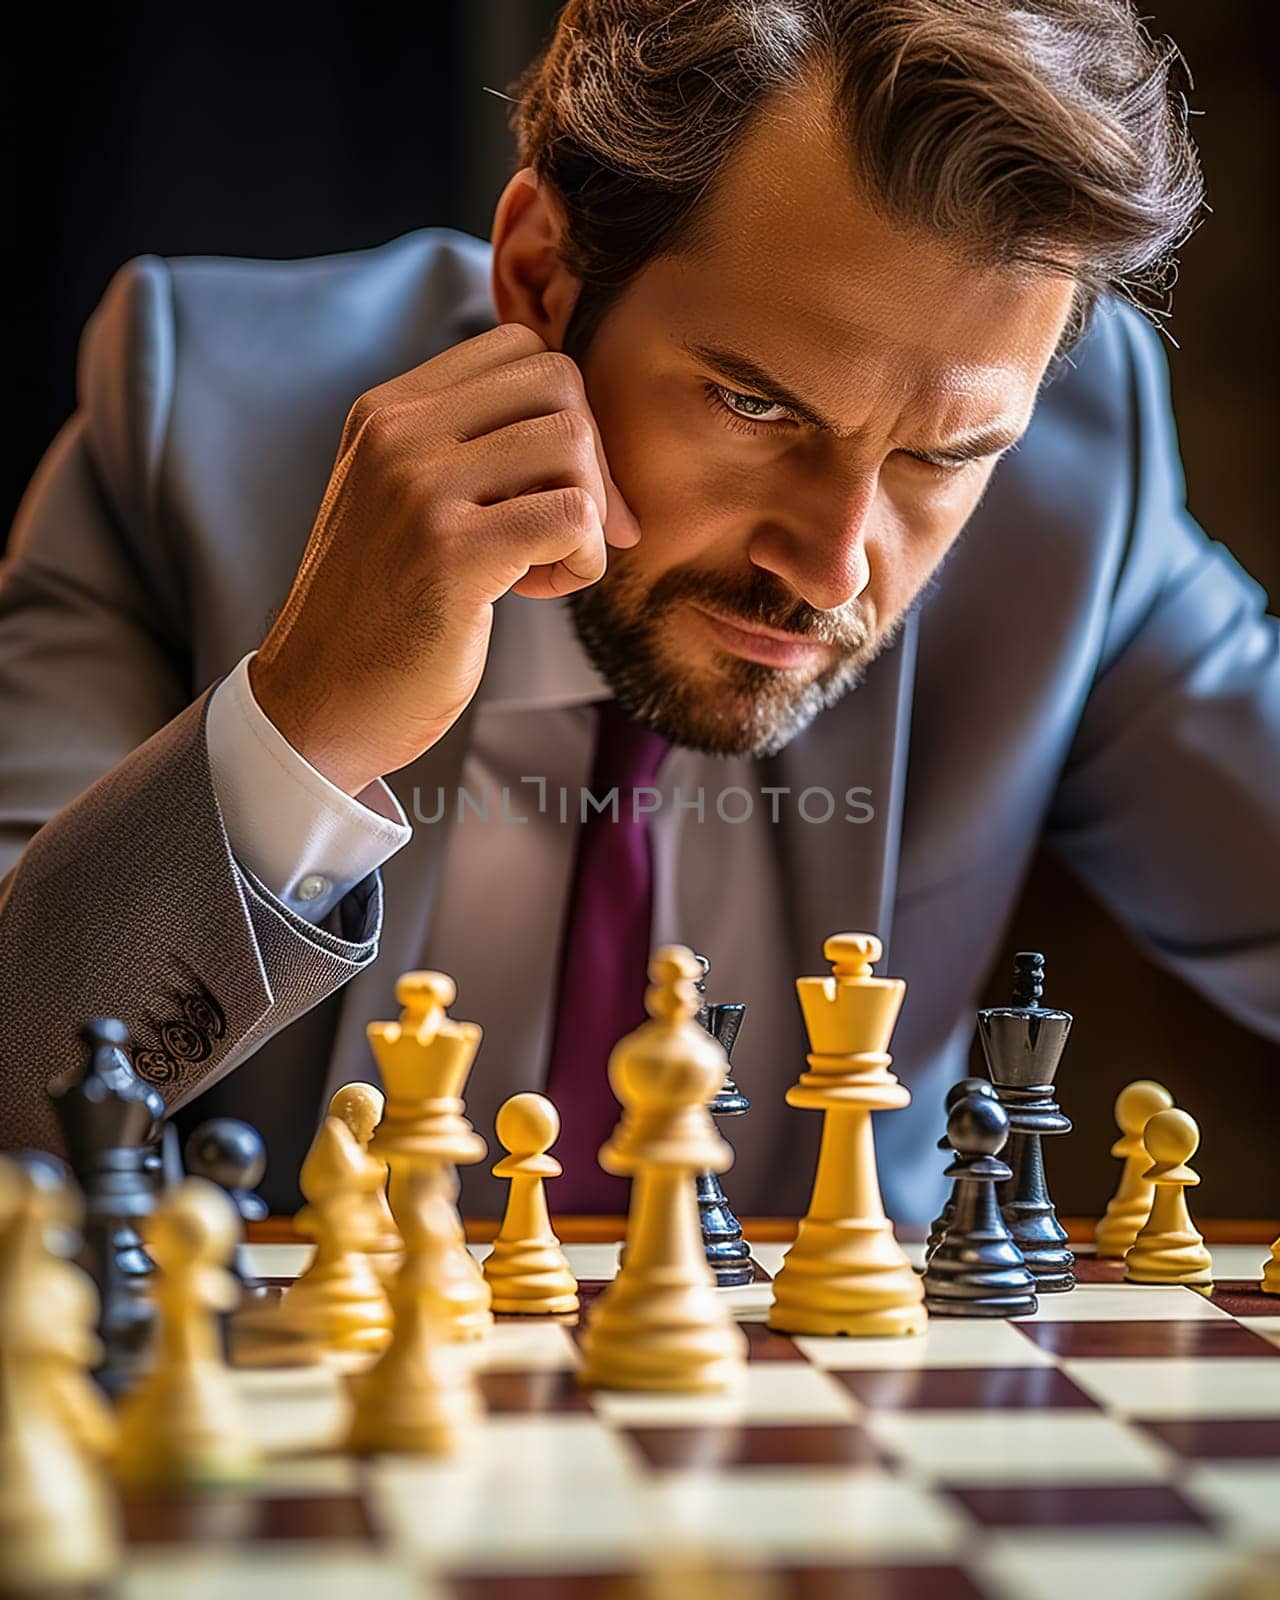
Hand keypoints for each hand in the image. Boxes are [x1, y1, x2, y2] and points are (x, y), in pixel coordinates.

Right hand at [249, 322, 639, 794]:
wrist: (318, 704)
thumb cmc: (382, 612)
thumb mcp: (404, 502)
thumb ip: (467, 450)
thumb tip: (593, 431)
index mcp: (386, 411)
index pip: (519, 347)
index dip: (562, 413)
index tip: (547, 485)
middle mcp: (397, 435)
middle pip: (559, 383)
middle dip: (590, 460)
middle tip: (563, 531)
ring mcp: (420, 490)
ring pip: (574, 442)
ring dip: (589, 513)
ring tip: (544, 564)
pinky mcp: (452, 554)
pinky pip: (574, 518)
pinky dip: (584, 560)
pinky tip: (540, 590)